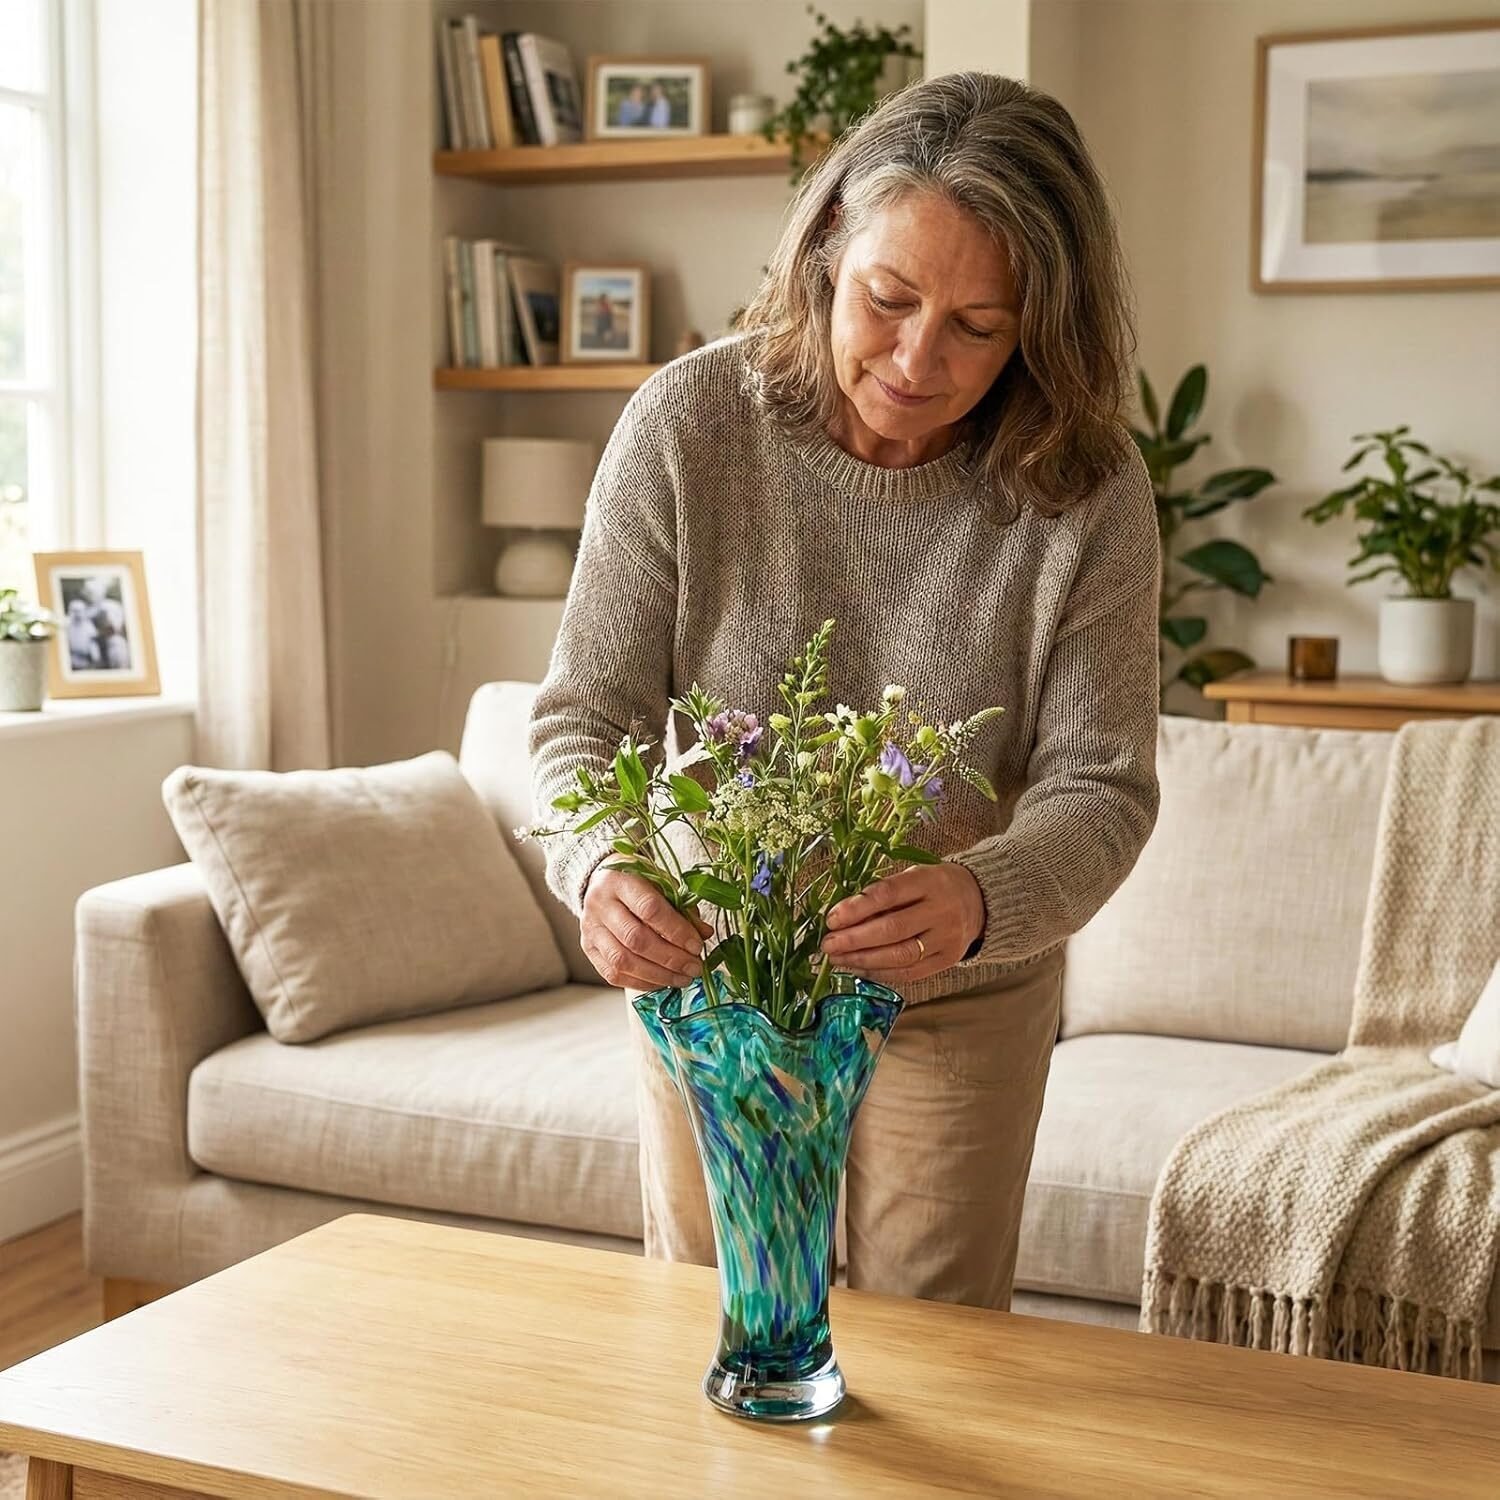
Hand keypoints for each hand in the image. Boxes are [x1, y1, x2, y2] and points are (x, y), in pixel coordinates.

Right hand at [582, 865, 712, 990]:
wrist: (602, 882)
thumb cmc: (637, 883)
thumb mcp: (662, 885)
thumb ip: (682, 908)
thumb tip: (704, 934)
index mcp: (620, 881)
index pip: (649, 909)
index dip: (676, 930)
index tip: (697, 945)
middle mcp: (600, 905)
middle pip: (636, 939)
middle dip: (671, 958)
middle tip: (695, 967)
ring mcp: (591, 929)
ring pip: (623, 961)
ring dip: (658, 975)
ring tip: (683, 978)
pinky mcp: (589, 949)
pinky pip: (613, 974)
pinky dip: (641, 982)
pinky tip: (662, 982)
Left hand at [819, 863, 984, 984]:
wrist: (979, 899)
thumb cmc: (934, 886)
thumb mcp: (913, 876)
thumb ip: (883, 894)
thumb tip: (842, 917)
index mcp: (929, 882)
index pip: (888, 895)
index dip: (857, 908)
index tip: (832, 919)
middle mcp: (940, 911)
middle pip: (892, 929)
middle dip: (854, 939)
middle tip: (828, 944)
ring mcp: (946, 938)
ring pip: (900, 955)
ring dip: (863, 959)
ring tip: (838, 959)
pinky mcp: (948, 959)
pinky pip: (910, 972)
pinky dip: (881, 973)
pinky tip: (860, 969)